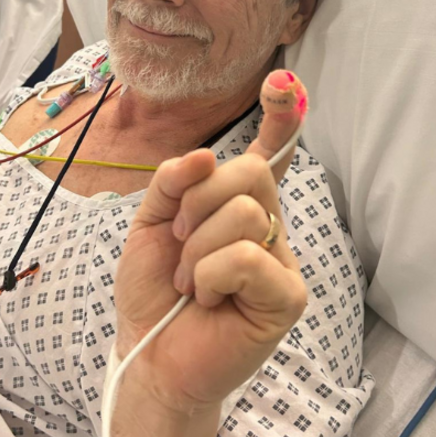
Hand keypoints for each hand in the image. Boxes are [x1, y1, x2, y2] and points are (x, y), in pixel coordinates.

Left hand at [110, 70, 309, 436]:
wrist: (148, 352)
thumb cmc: (154, 292)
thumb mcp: (149, 224)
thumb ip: (173, 183)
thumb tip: (206, 154)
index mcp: (235, 205)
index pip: (270, 156)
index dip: (282, 119)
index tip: (281, 84)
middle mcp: (266, 225)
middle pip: (250, 172)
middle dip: (197, 202)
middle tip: (178, 242)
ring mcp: (280, 259)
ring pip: (245, 212)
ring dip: (196, 249)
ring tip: (189, 281)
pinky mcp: (287, 296)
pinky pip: (248, 255)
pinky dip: (211, 274)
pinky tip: (206, 298)